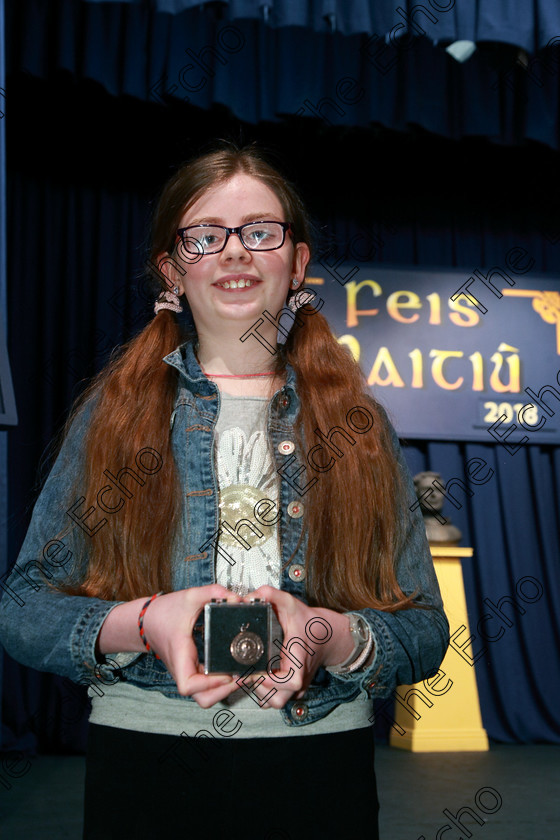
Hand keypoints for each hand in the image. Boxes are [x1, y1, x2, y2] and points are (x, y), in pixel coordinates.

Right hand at [142, 584, 242, 706]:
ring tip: (241, 674)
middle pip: (202, 698)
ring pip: (205, 696)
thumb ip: (212, 593)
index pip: (188, 685)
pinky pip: (207, 686)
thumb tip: (235, 598)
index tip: (225, 673)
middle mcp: (184, 669)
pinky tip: (235, 669)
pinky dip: (222, 683)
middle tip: (241, 675)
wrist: (148, 620)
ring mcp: (189, 672)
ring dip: (224, 690)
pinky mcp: (193, 670)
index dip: (209, 684)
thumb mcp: (189, 596)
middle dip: (224, 692)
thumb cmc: (164, 612)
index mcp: (180, 655)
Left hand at [238, 586, 354, 708]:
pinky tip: (259, 674)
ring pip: (272, 701)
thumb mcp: (291, 604)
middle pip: (274, 698)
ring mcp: (297, 687)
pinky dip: (264, 690)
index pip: (288, 682)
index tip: (254, 671)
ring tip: (251, 671)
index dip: (269, 680)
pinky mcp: (294, 690)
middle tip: (246, 669)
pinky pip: (275, 698)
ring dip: (258, 689)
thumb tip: (253, 594)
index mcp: (299, 660)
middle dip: (256, 685)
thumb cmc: (311, 623)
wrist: (328, 634)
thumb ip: (272, 595)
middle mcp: (299, 679)